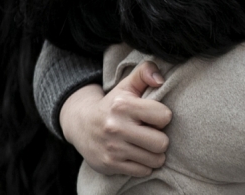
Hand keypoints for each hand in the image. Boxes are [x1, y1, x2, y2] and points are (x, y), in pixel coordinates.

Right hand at [60, 61, 171, 176]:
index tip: (153, 116)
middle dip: (161, 138)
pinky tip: (137, 155)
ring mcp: (113, 148)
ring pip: (155, 159)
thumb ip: (145, 72)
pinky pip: (143, 171)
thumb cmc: (112, 104)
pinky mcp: (110, 165)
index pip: (164, 116)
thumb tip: (160, 80)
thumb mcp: (127, 85)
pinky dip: (144, 165)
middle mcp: (116, 127)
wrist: (81, 124)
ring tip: (146, 145)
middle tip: (152, 133)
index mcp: (123, 106)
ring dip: (154, 154)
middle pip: (162, 142)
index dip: (162, 116)